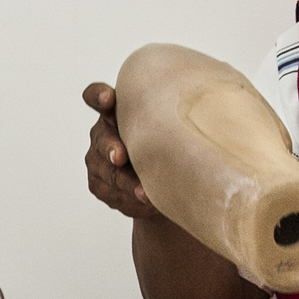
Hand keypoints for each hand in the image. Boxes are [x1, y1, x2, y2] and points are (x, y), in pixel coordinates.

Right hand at [82, 82, 161, 220]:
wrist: (162, 178)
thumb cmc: (167, 142)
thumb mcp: (171, 126)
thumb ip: (173, 119)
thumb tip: (201, 115)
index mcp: (117, 110)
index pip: (97, 96)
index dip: (98, 95)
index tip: (107, 97)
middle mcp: (103, 132)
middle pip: (102, 139)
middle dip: (110, 148)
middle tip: (119, 157)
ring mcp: (97, 159)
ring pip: (107, 172)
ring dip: (125, 184)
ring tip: (144, 194)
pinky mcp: (98, 183)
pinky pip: (111, 194)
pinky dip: (128, 200)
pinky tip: (145, 203)